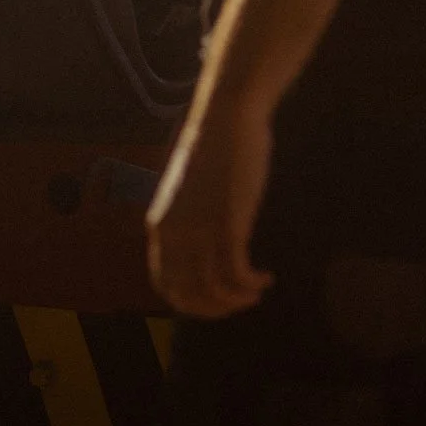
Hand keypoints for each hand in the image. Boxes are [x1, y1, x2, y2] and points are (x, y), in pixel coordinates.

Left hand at [146, 104, 274, 317]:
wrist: (227, 116)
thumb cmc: (215, 143)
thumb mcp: (190, 187)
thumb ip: (190, 215)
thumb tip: (204, 236)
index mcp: (161, 225)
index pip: (165, 283)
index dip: (189, 300)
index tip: (214, 299)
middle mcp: (174, 234)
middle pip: (187, 294)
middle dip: (214, 309)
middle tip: (238, 305)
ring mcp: (200, 231)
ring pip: (214, 289)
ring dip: (237, 300)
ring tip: (255, 294)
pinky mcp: (228, 225)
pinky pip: (236, 274)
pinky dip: (251, 285)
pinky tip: (265, 279)